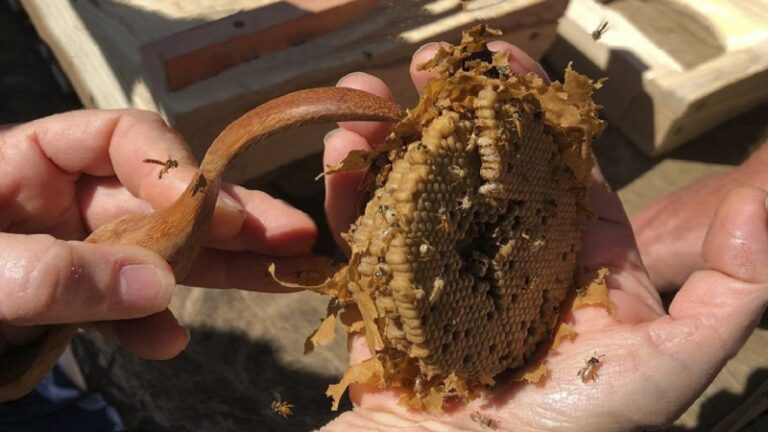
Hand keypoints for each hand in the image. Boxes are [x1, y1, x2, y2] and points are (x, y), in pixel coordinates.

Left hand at [0, 110, 316, 359]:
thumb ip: (55, 274)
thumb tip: (159, 284)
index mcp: (25, 163)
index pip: (117, 138)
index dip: (168, 164)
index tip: (203, 204)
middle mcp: (57, 202)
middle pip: (159, 197)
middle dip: (226, 215)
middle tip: (292, 233)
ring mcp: (68, 253)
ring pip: (156, 251)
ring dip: (216, 268)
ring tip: (278, 277)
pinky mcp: (67, 300)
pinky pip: (123, 305)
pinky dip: (149, 323)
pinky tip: (168, 342)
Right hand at [319, 43, 767, 430]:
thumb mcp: (669, 363)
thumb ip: (730, 290)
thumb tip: (760, 201)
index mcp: (569, 265)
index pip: (556, 168)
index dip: (534, 112)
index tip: (505, 61)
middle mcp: (504, 264)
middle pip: (477, 167)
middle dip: (451, 109)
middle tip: (427, 64)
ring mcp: (438, 280)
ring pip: (414, 191)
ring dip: (387, 138)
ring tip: (365, 99)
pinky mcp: (384, 303)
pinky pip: (361, 239)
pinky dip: (346, 194)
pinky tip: (339, 153)